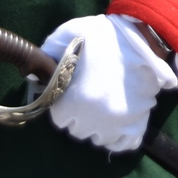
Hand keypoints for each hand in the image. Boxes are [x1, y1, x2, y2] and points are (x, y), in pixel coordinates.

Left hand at [41, 14, 177, 153]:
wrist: (142, 33)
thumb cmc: (102, 35)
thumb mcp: (67, 35)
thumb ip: (48, 56)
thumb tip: (35, 75)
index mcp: (72, 101)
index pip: (60, 119)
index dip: (65, 104)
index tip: (72, 92)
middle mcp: (92, 118)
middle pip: (79, 130)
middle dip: (80, 115)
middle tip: (88, 95)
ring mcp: (117, 122)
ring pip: (100, 137)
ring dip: (98, 125)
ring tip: (103, 105)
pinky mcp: (138, 120)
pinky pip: (125, 144)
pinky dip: (119, 138)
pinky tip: (116, 123)